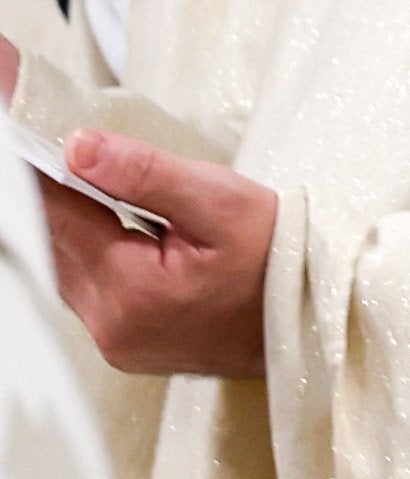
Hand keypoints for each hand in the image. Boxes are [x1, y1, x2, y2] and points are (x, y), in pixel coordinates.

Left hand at [42, 130, 274, 376]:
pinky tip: (111, 228)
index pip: (58, 213)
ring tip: (89, 185)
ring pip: (64, 267)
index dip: (40, 168)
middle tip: (56, 150)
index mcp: (131, 287)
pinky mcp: (122, 347)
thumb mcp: (225, 202)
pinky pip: (83, 291)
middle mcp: (109, 323)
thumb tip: (79, 148)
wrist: (312, 322)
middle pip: (54, 243)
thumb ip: (148, 174)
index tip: (25, 132)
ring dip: (71, 225)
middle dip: (54, 194)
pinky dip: (87, 253)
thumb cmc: (279, 260)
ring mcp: (114, 341)